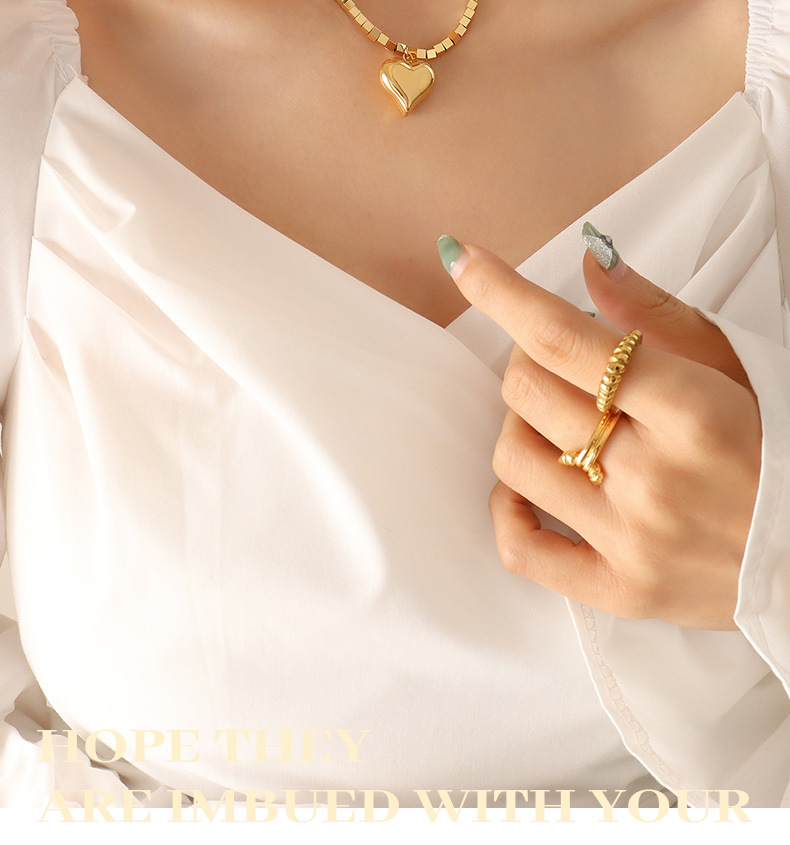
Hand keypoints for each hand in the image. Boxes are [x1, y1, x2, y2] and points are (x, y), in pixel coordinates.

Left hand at [438, 228, 760, 630]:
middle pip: (526, 392)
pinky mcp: (619, 589)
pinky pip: (520, 548)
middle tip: (560, 366)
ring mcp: (632, 540)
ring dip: (519, 427)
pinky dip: (508, 509)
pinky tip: (529, 487)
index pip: (563, 337)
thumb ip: (657, 315)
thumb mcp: (734, 367)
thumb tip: (589, 264)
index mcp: (691, 408)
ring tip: (558, 425)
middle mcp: (655, 476)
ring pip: (512, 459)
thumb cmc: (781, 448)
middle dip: (528, 362)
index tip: (463, 260)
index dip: (501, 290)